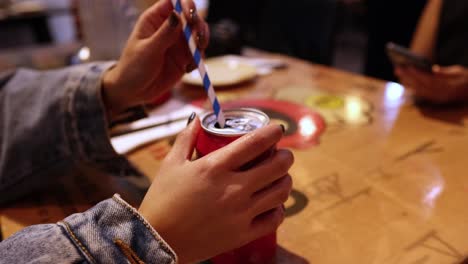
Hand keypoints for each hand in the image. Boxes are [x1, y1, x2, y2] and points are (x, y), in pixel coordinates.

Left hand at [102, 0, 208, 116]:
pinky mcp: (185, 57)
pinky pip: (199, 52)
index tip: (190, 17)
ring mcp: (178, 43)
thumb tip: (177, 15)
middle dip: (198, 25)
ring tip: (197, 53)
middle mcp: (169, 28)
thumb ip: (164, 34)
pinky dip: (199, 58)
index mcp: (155, 19)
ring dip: (202, 41)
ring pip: (198, 33)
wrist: (133, 91)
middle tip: (198, 39)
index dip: (185, 5)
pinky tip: (188, 68)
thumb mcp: (148, 50)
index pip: (174, 2)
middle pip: (191, 16)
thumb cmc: (133, 68)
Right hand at [139, 117, 293, 262]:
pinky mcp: (242, 234)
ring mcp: (240, 213)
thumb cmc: (162, 199)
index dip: (273, 132)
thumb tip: (197, 119)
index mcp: (215, 167)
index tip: (277, 129)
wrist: (156, 241)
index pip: (255, 142)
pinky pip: (274, 219)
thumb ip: (186, 138)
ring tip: (280, 177)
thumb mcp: (171, 164)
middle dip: (286, 156)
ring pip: (281, 192)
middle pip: (277, 166)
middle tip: (282, 155)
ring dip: (285, 180)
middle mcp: (233, 188)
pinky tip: (273, 204)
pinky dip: (278, 209)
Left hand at [395, 65, 467, 103]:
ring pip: (417, 90)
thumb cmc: (466, 78)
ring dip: (407, 81)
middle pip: (420, 85)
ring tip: (398, 71)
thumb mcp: (460, 72)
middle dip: (408, 76)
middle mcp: (439, 94)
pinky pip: (419, 93)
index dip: (418, 73)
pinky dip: (411, 86)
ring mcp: (436, 98)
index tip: (409, 66)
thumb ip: (446, 72)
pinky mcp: (433, 99)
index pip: (428, 79)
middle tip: (398, 68)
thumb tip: (434, 70)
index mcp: (446, 86)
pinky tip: (404, 79)